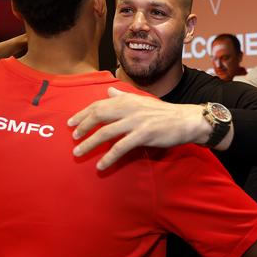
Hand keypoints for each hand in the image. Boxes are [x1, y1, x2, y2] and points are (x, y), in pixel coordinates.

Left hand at [68, 87, 209, 169]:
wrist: (185, 120)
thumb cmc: (163, 113)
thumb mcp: (142, 101)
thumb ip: (123, 97)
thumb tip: (109, 91)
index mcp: (127, 99)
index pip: (99, 104)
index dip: (83, 113)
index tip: (71, 122)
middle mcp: (129, 108)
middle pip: (99, 115)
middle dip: (83, 127)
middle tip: (73, 137)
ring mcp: (135, 121)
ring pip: (106, 132)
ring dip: (89, 144)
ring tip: (78, 153)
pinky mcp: (143, 135)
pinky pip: (120, 147)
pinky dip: (108, 157)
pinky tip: (100, 165)